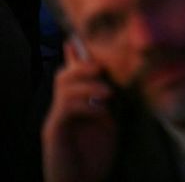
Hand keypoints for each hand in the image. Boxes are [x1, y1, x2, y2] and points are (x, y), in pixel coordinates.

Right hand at [42, 42, 116, 181]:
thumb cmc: (97, 156)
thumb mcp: (110, 123)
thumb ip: (110, 102)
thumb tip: (122, 80)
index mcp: (76, 103)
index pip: (72, 73)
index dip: (76, 54)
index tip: (80, 37)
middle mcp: (63, 108)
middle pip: (65, 75)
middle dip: (83, 66)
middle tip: (102, 69)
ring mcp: (57, 119)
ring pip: (64, 87)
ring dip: (87, 85)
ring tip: (108, 93)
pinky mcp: (54, 132)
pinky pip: (65, 109)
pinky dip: (85, 106)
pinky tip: (101, 111)